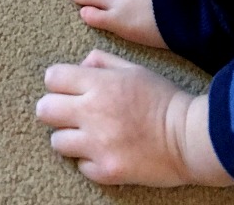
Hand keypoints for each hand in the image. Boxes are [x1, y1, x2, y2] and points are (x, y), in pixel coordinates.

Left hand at [36, 49, 233, 187]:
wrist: (189, 138)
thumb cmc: (162, 99)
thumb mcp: (133, 69)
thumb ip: (102, 62)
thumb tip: (81, 65)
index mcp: (99, 84)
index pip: (52, 78)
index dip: (58, 82)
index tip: (67, 88)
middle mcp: (92, 113)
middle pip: (44, 110)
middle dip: (54, 109)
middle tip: (70, 113)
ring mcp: (98, 145)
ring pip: (56, 141)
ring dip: (69, 137)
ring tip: (87, 135)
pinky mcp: (106, 171)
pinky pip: (80, 166)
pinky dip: (89, 160)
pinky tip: (105, 152)